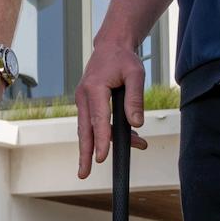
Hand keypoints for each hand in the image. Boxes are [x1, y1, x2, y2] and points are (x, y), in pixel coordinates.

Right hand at [74, 40, 149, 179]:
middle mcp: (84, 96)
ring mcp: (83, 100)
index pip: (98, 120)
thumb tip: (136, 123)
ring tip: (111, 158)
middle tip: (83, 173)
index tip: (102, 157)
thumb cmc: (123, 59)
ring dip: (99, 145)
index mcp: (94, 88)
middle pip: (84, 130)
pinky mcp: (87, 102)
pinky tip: (127, 137)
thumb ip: (135, 99)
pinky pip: (94, 122)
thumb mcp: (135, 74)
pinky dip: (105, 133)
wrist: (111, 47)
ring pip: (89, 128)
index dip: (101, 140)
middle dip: (84, 153)